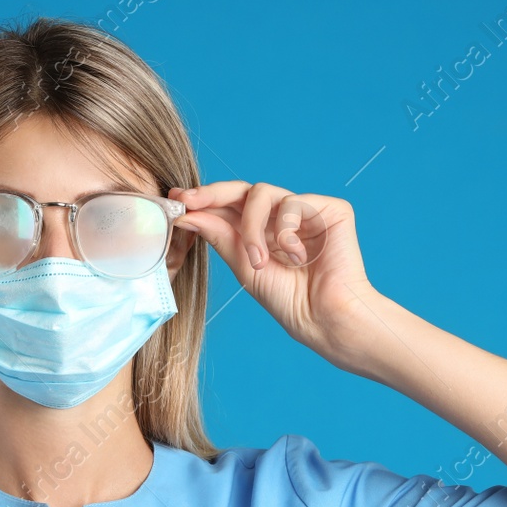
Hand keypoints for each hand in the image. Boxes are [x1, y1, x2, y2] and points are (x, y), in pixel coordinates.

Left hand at [170, 181, 379, 358]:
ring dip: (252, 228)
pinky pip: (293, 203)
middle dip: (213, 194)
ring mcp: (306, 211)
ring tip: (259, 261)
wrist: (323, 317)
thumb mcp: (243, 266)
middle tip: (190, 202)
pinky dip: (286, 232)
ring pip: (263, 193)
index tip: (175, 199)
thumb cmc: (288, 300)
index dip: (203, 199)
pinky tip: (297, 257)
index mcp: (261, 230)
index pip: (229, 206)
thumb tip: (187, 213)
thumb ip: (219, 236)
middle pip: (242, 189)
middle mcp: (282, 217)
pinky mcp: (330, 209)